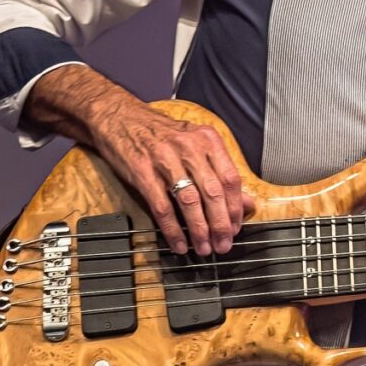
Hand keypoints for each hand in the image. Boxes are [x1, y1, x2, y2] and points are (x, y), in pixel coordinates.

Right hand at [26, 67, 250, 255]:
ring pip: (190, 201)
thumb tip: (246, 202)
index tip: (235, 227)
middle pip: (212, 193)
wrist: (119, 117)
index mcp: (207, 140)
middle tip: (224, 244)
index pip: (230, 178)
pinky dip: (173, 229)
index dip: (235, 208)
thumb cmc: (160, 134)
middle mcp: (188, 147)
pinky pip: (162, 207)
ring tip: (204, 247)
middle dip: (221, 224)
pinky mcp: (142, 172)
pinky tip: (179, 242)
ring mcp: (164, 159)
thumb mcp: (195, 145)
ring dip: (199, 230)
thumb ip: (221, 172)